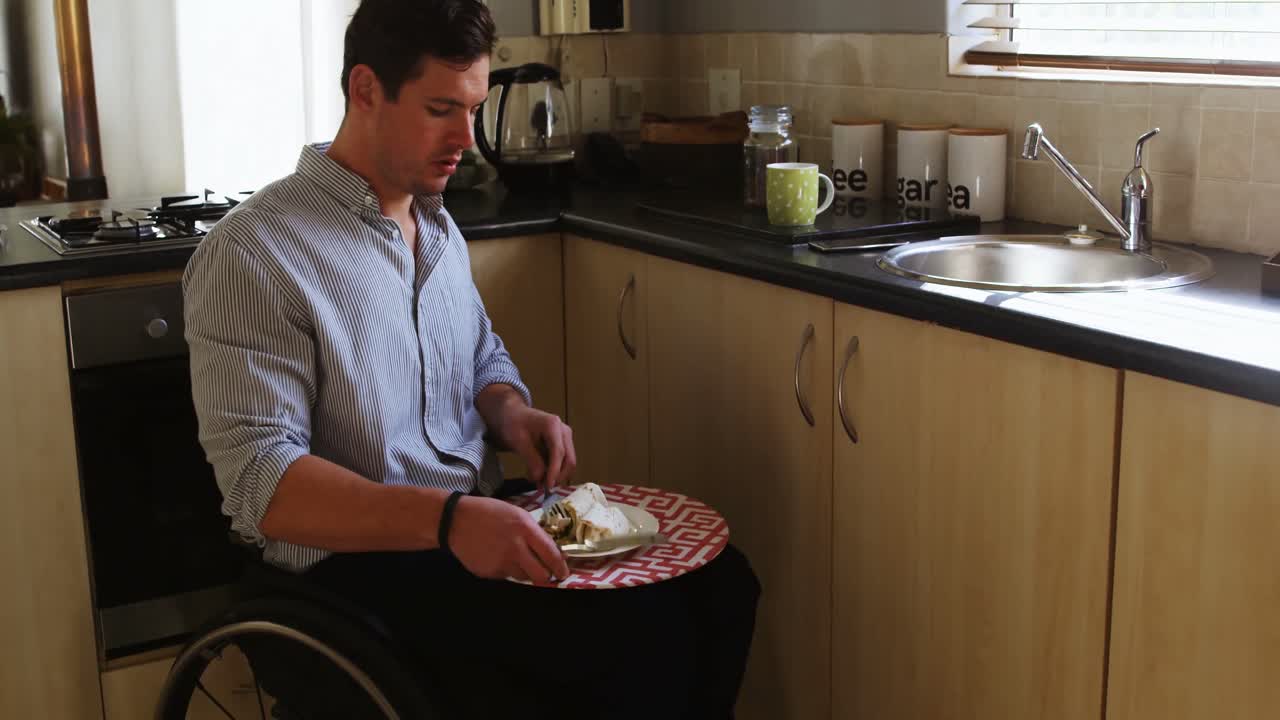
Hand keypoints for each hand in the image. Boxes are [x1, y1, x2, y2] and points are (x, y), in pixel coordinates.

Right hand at [448, 496, 568, 584]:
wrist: (456, 521)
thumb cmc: (489, 513)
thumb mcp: (516, 513)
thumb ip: (534, 532)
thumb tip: (552, 551)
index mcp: (524, 528)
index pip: (550, 554)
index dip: (560, 567)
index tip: (564, 573)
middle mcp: (515, 548)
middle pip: (540, 575)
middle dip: (547, 578)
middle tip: (549, 576)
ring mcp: (500, 562)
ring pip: (523, 577)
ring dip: (526, 572)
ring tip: (516, 558)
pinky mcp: (489, 572)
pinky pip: (506, 576)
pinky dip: (507, 569)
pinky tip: (498, 556)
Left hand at [496, 404, 576, 491]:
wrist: (513, 416)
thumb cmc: (513, 425)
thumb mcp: (519, 442)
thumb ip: (531, 460)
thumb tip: (541, 479)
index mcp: (553, 426)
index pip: (559, 452)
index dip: (555, 471)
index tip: (548, 486)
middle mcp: (564, 431)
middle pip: (569, 459)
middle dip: (558, 476)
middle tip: (542, 488)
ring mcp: (565, 438)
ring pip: (567, 463)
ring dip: (555, 475)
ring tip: (537, 482)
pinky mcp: (562, 445)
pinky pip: (562, 462)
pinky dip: (553, 471)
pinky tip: (538, 476)